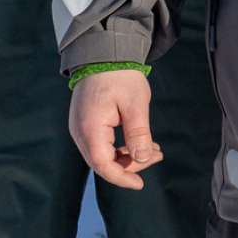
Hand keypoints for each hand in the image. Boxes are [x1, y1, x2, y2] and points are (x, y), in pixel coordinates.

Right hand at [69, 69, 161, 189]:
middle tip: (157, 156)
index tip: (139, 184)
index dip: (121, 177)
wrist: (103, 53)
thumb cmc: (120, 76)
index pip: (103, 164)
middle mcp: (80, 132)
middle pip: (102, 162)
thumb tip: (142, 159)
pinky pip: (101, 144)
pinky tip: (139, 142)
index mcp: (90, 129)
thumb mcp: (136, 104)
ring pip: (102, 154)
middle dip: (130, 166)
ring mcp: (80, 128)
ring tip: (153, 149)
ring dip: (127, 156)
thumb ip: (138, 133)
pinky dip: (120, 147)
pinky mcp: (85, 123)